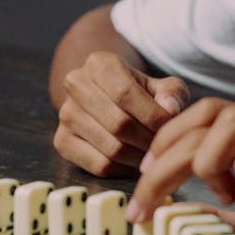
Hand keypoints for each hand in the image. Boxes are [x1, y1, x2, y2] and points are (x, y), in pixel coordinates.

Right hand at [53, 51, 189, 175]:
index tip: (173, 128)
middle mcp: (76, 85)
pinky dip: (124, 170)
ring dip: (139, 158)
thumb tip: (170, 110)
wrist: (107, 97)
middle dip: (149, 140)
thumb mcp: (161, 85)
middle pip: (119, 124)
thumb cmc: (140, 92)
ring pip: (111, 148)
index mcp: (100, 64)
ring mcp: (66, 115)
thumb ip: (172, 94)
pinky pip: (99, 166)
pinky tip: (136, 162)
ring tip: (154, 155)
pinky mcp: (62, 141)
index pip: (125, 94)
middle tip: (166, 147)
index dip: (153, 116)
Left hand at [128, 97, 234, 234]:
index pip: (204, 117)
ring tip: (207, 197)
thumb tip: (182, 217)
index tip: (146, 185)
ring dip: (198, 161)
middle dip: (164, 155)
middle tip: (149, 196)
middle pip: (206, 112)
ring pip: (228, 120)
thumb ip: (227, 220)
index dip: (166, 144)